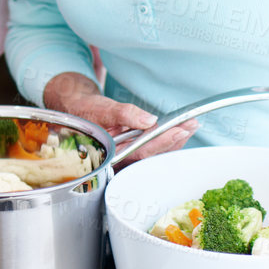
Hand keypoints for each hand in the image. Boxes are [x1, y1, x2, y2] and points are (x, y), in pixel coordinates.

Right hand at [43, 73, 196, 159]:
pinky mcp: (131, 153)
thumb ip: (124, 114)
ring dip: (174, 141)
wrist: (76, 112)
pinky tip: (179, 131)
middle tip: (191, 125)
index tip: (179, 130)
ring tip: (190, 126)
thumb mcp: (102, 108)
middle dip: (174, 141)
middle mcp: (119, 160)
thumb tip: (149, 119)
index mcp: (109, 154)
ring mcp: (126, 158)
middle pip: (152, 156)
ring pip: (154, 155)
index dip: (162, 142)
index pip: (141, 151)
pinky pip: (152, 150)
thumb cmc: (86, 112)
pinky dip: (166, 141)